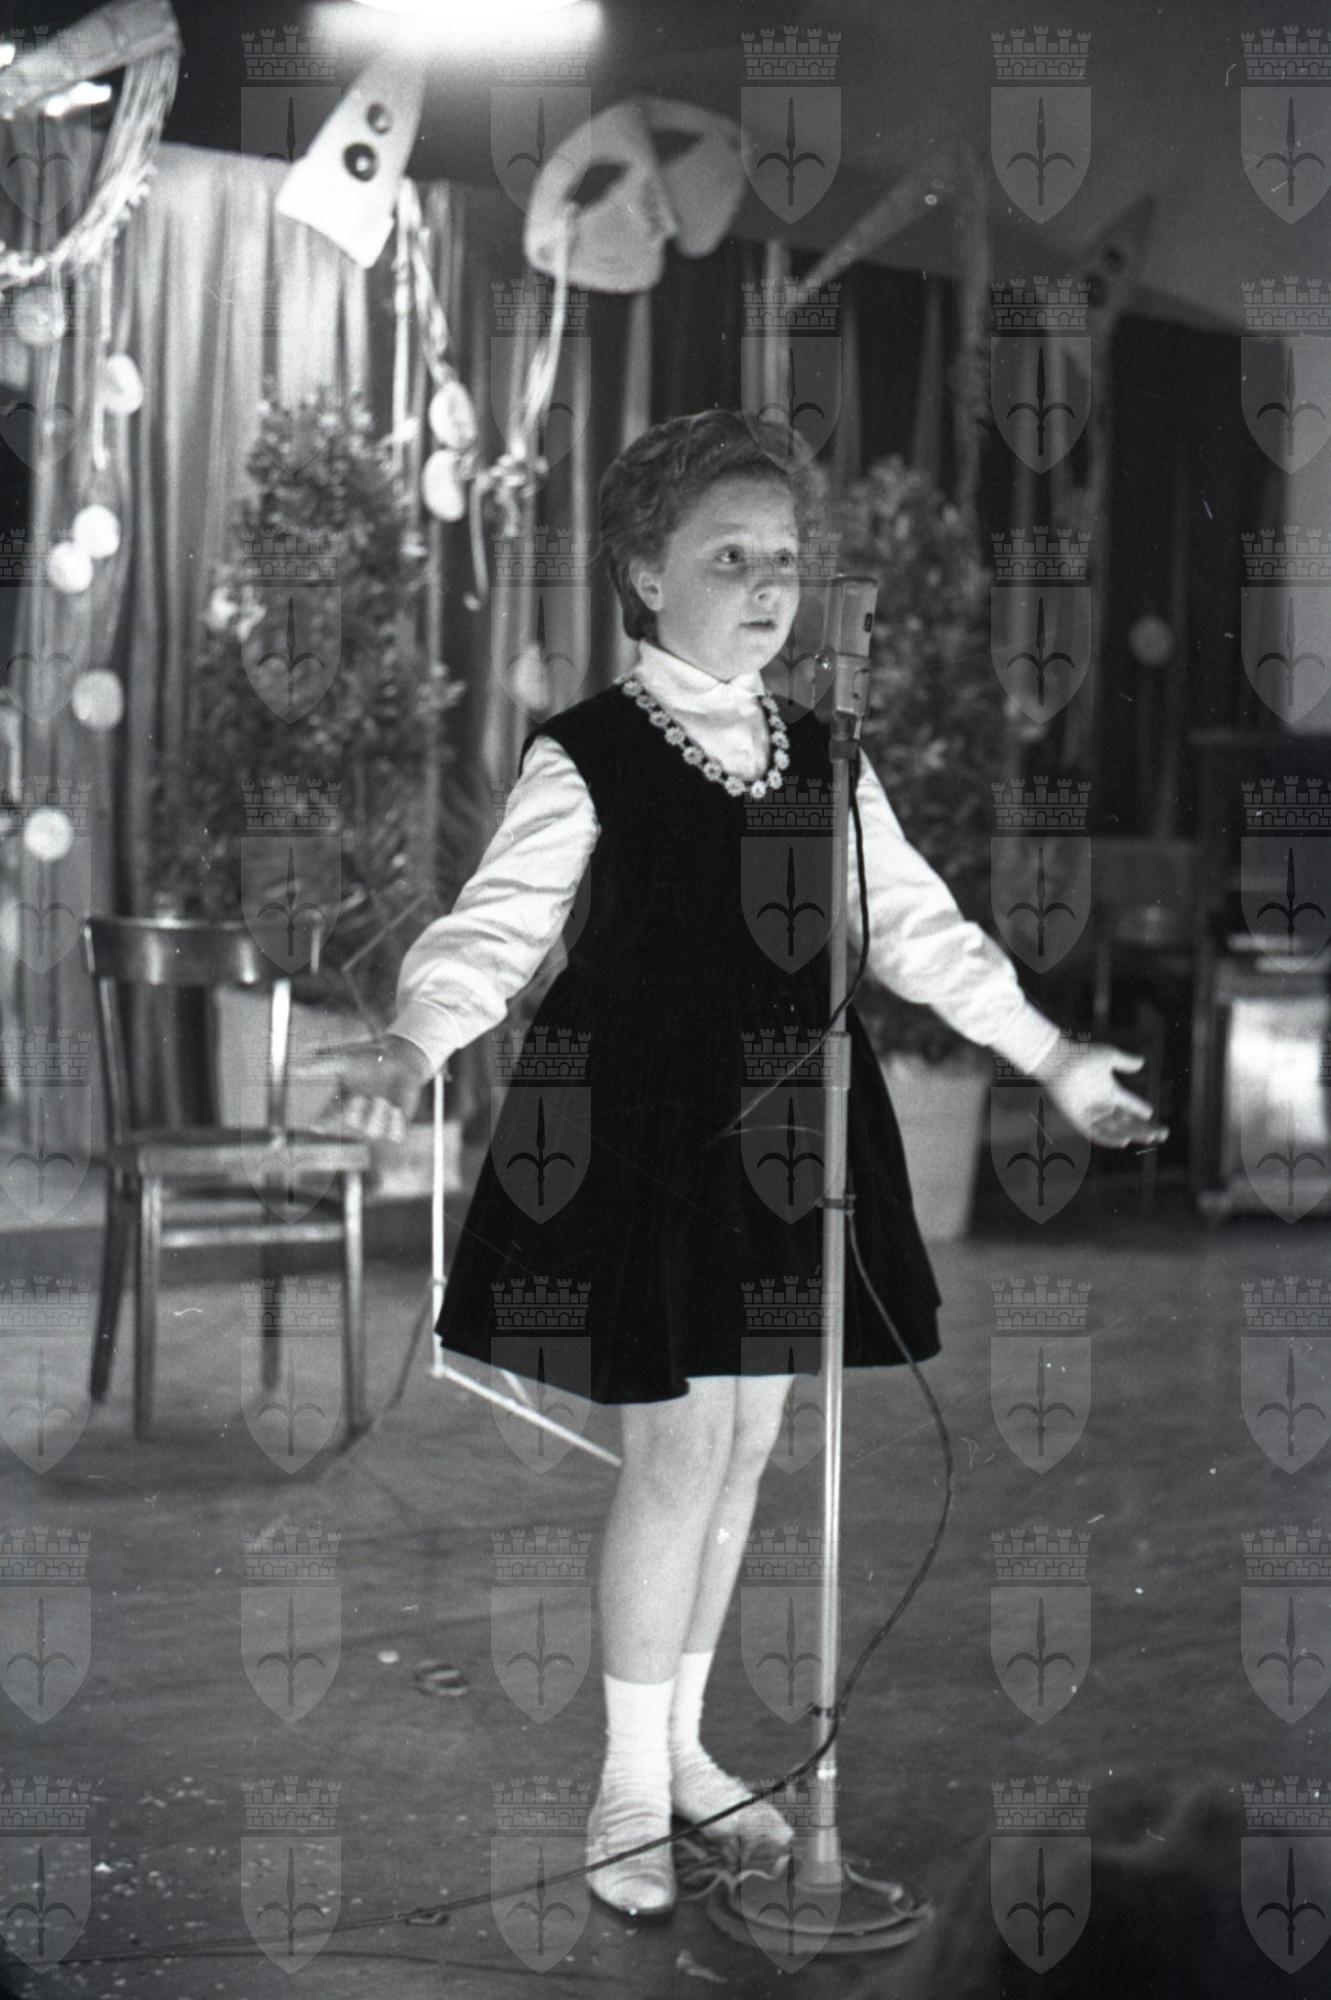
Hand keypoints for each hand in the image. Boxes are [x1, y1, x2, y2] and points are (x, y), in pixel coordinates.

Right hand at [290, 1034, 433, 1143]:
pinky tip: (396, 1109)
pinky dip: (395, 1122)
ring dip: (379, 1113)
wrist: (400, 1059)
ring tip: (385, 1100)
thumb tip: (292, 1068)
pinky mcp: (397, 1124)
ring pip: (374, 1131)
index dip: (321, 1122)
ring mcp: (378, 1121)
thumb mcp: (345, 1062)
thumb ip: (321, 1067)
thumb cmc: (369, 1059)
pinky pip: (395, 1135)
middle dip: (358, 1107)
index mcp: (343, 1103)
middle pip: (352, 1122)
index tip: (315, 1126)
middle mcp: (359, 1116)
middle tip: (365, 1095)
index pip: (328, 1116)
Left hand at [1034, 1039, 1168, 1149]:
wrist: (1058, 1061)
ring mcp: (1090, 1112)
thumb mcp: (1108, 1056)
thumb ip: (1125, 1061)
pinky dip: (1109, 1138)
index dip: (1141, 1109)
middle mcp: (1101, 1104)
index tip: (1152, 1114)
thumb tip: (1142, 1063)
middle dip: (1144, 1127)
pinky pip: (1096, 1133)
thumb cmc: (1081, 1055)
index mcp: (1110, 1090)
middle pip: (1127, 1120)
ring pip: (1115, 1128)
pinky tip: (1124, 1141)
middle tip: (1162, 1134)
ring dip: (1132, 1133)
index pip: (1130, 1104)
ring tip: (1148, 1137)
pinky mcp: (1078, 1119)